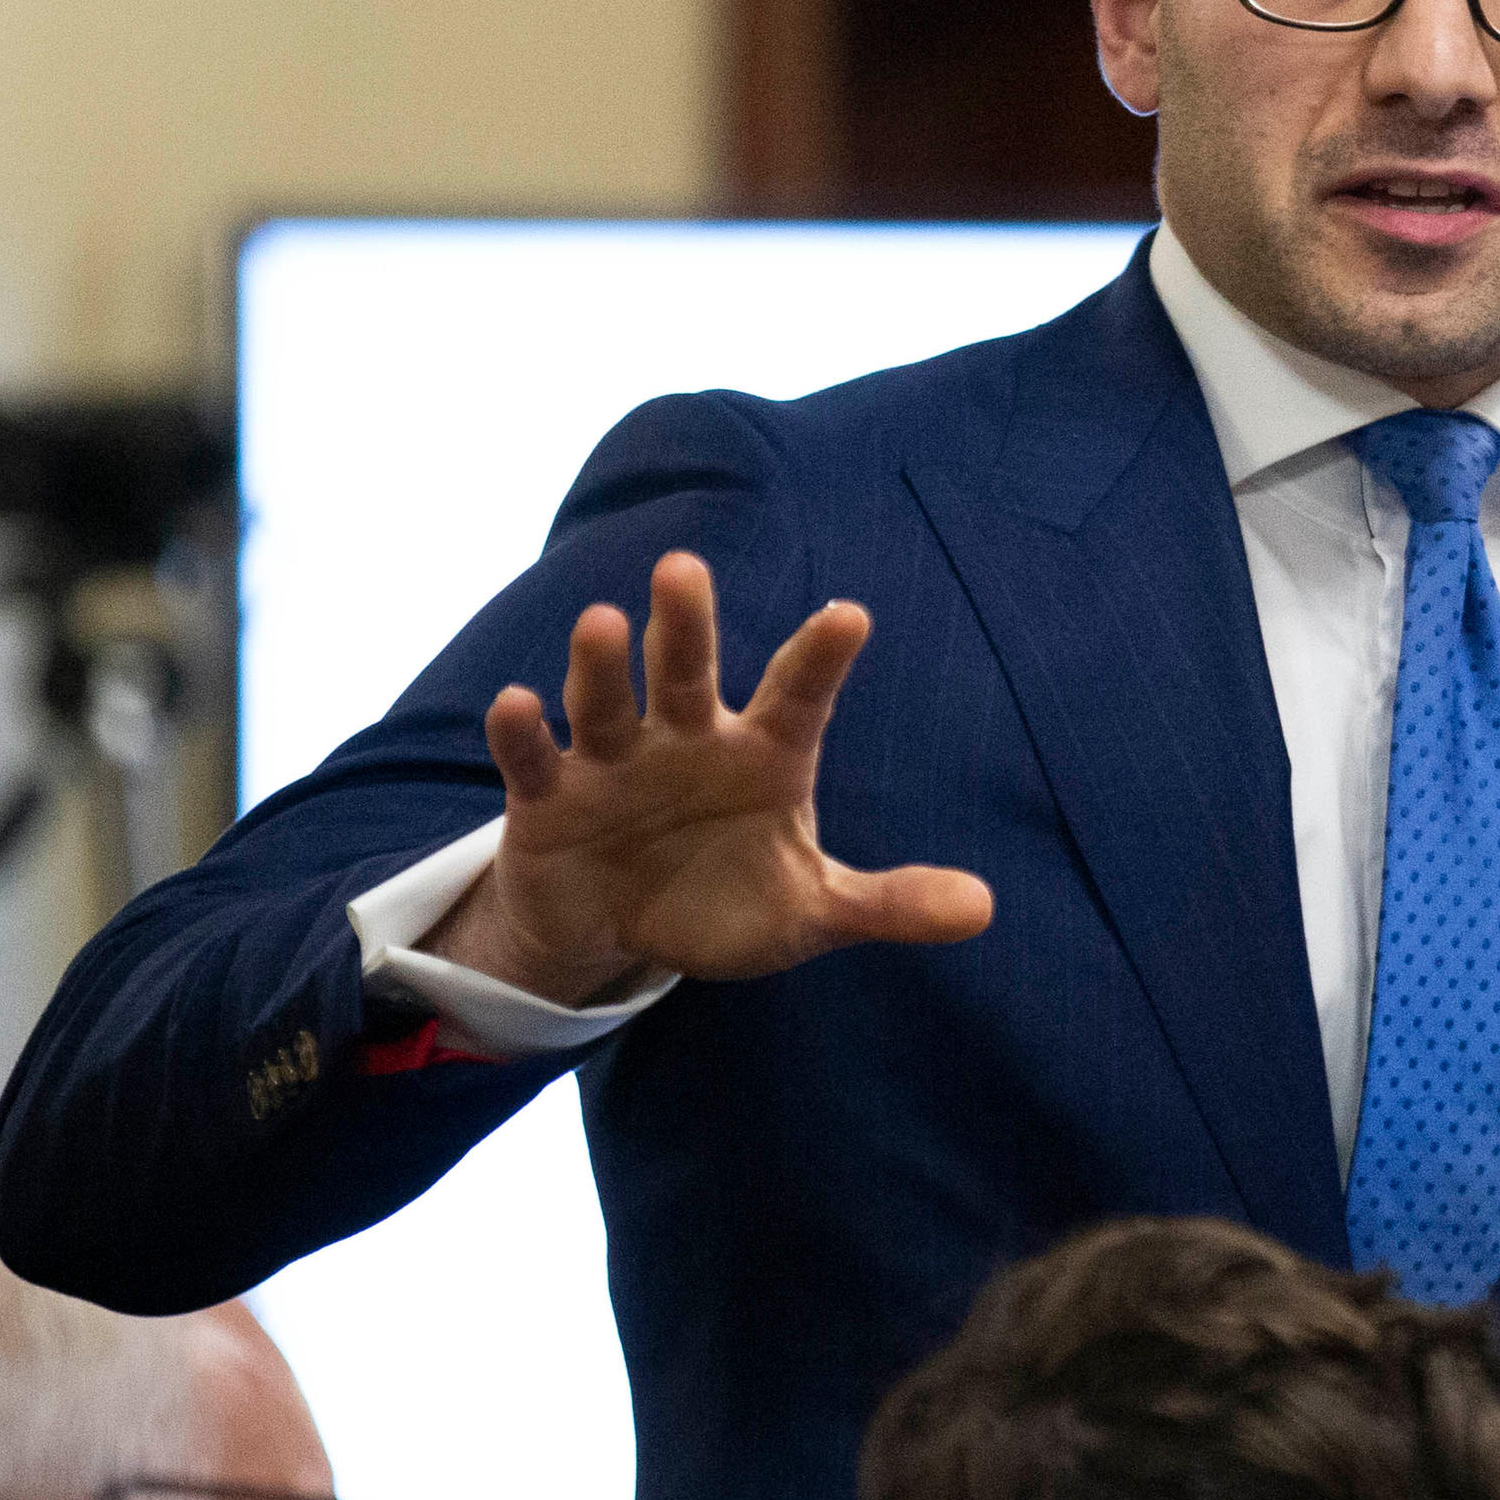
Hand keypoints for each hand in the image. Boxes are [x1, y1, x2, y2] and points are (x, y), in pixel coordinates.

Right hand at [437, 551, 993, 1006]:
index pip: (796, 696)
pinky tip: (515, 704)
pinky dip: (522, 734)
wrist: (622, 931)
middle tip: (685, 567)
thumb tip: (984, 909)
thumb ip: (888, 903)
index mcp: (761, 753)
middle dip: (684, 624)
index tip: (851, 616)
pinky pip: (536, 760)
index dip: (819, 658)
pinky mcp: (551, 799)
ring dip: (600, 666)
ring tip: (599, 621)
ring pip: (606, 702)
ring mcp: (614, 762)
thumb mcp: (811, 910)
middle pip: (686, 671)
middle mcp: (686, 738)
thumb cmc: (726, 899)